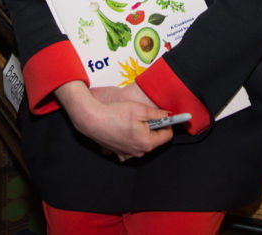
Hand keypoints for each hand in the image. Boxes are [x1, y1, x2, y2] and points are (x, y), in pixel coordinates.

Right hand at [54, 81, 173, 158]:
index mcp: (146, 142)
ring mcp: (129, 153)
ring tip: (131, 120)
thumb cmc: (114, 114)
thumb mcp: (140, 109)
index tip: (164, 116)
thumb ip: (158, 113)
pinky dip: (131, 134)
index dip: (168, 124)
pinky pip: (132, 142)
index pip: (167, 135)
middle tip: (143, 115)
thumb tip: (169, 115)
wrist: (92, 120)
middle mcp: (139, 151)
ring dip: (142, 130)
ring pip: (143, 140)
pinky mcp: (120, 151)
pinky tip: (123, 125)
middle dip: (153, 127)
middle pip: (155, 139)